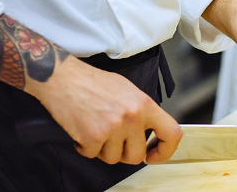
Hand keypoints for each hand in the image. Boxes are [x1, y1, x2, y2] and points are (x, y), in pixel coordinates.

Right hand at [28, 55, 181, 164]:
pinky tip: (82, 130)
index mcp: (144, 104)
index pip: (171, 133)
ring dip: (103, 149)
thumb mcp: (128, 91)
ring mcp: (113, 127)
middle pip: (137, 156)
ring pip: (113, 159)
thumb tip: (148, 132)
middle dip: (123, 153)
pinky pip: (92, 155)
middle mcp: (132, 116)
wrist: (64, 78)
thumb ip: (141, 112)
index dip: (166, 150)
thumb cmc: (94, 82)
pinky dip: (85, 147)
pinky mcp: (92, 137)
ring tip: (96, 129)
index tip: (154, 154)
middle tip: (112, 140)